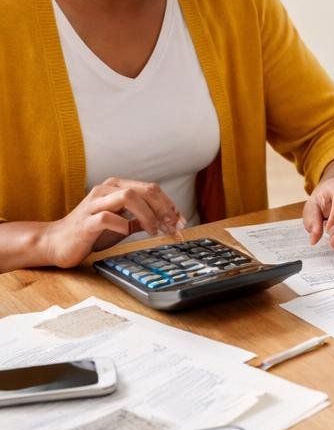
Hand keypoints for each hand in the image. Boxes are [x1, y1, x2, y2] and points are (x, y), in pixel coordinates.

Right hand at [44, 178, 183, 267]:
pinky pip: (107, 217)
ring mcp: (94, 204)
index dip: (169, 204)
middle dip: (164, 208)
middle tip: (173, 227)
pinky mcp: (84, 221)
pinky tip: (128, 233)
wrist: (56, 243)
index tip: (181, 221)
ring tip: (154, 231)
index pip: (151, 188)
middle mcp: (105, 190)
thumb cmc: (92, 232)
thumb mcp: (123, 223)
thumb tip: (169, 222)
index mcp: (116, 187)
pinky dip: (123, 225)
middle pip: (144, 190)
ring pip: (128, 197)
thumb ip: (143, 219)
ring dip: (148, 215)